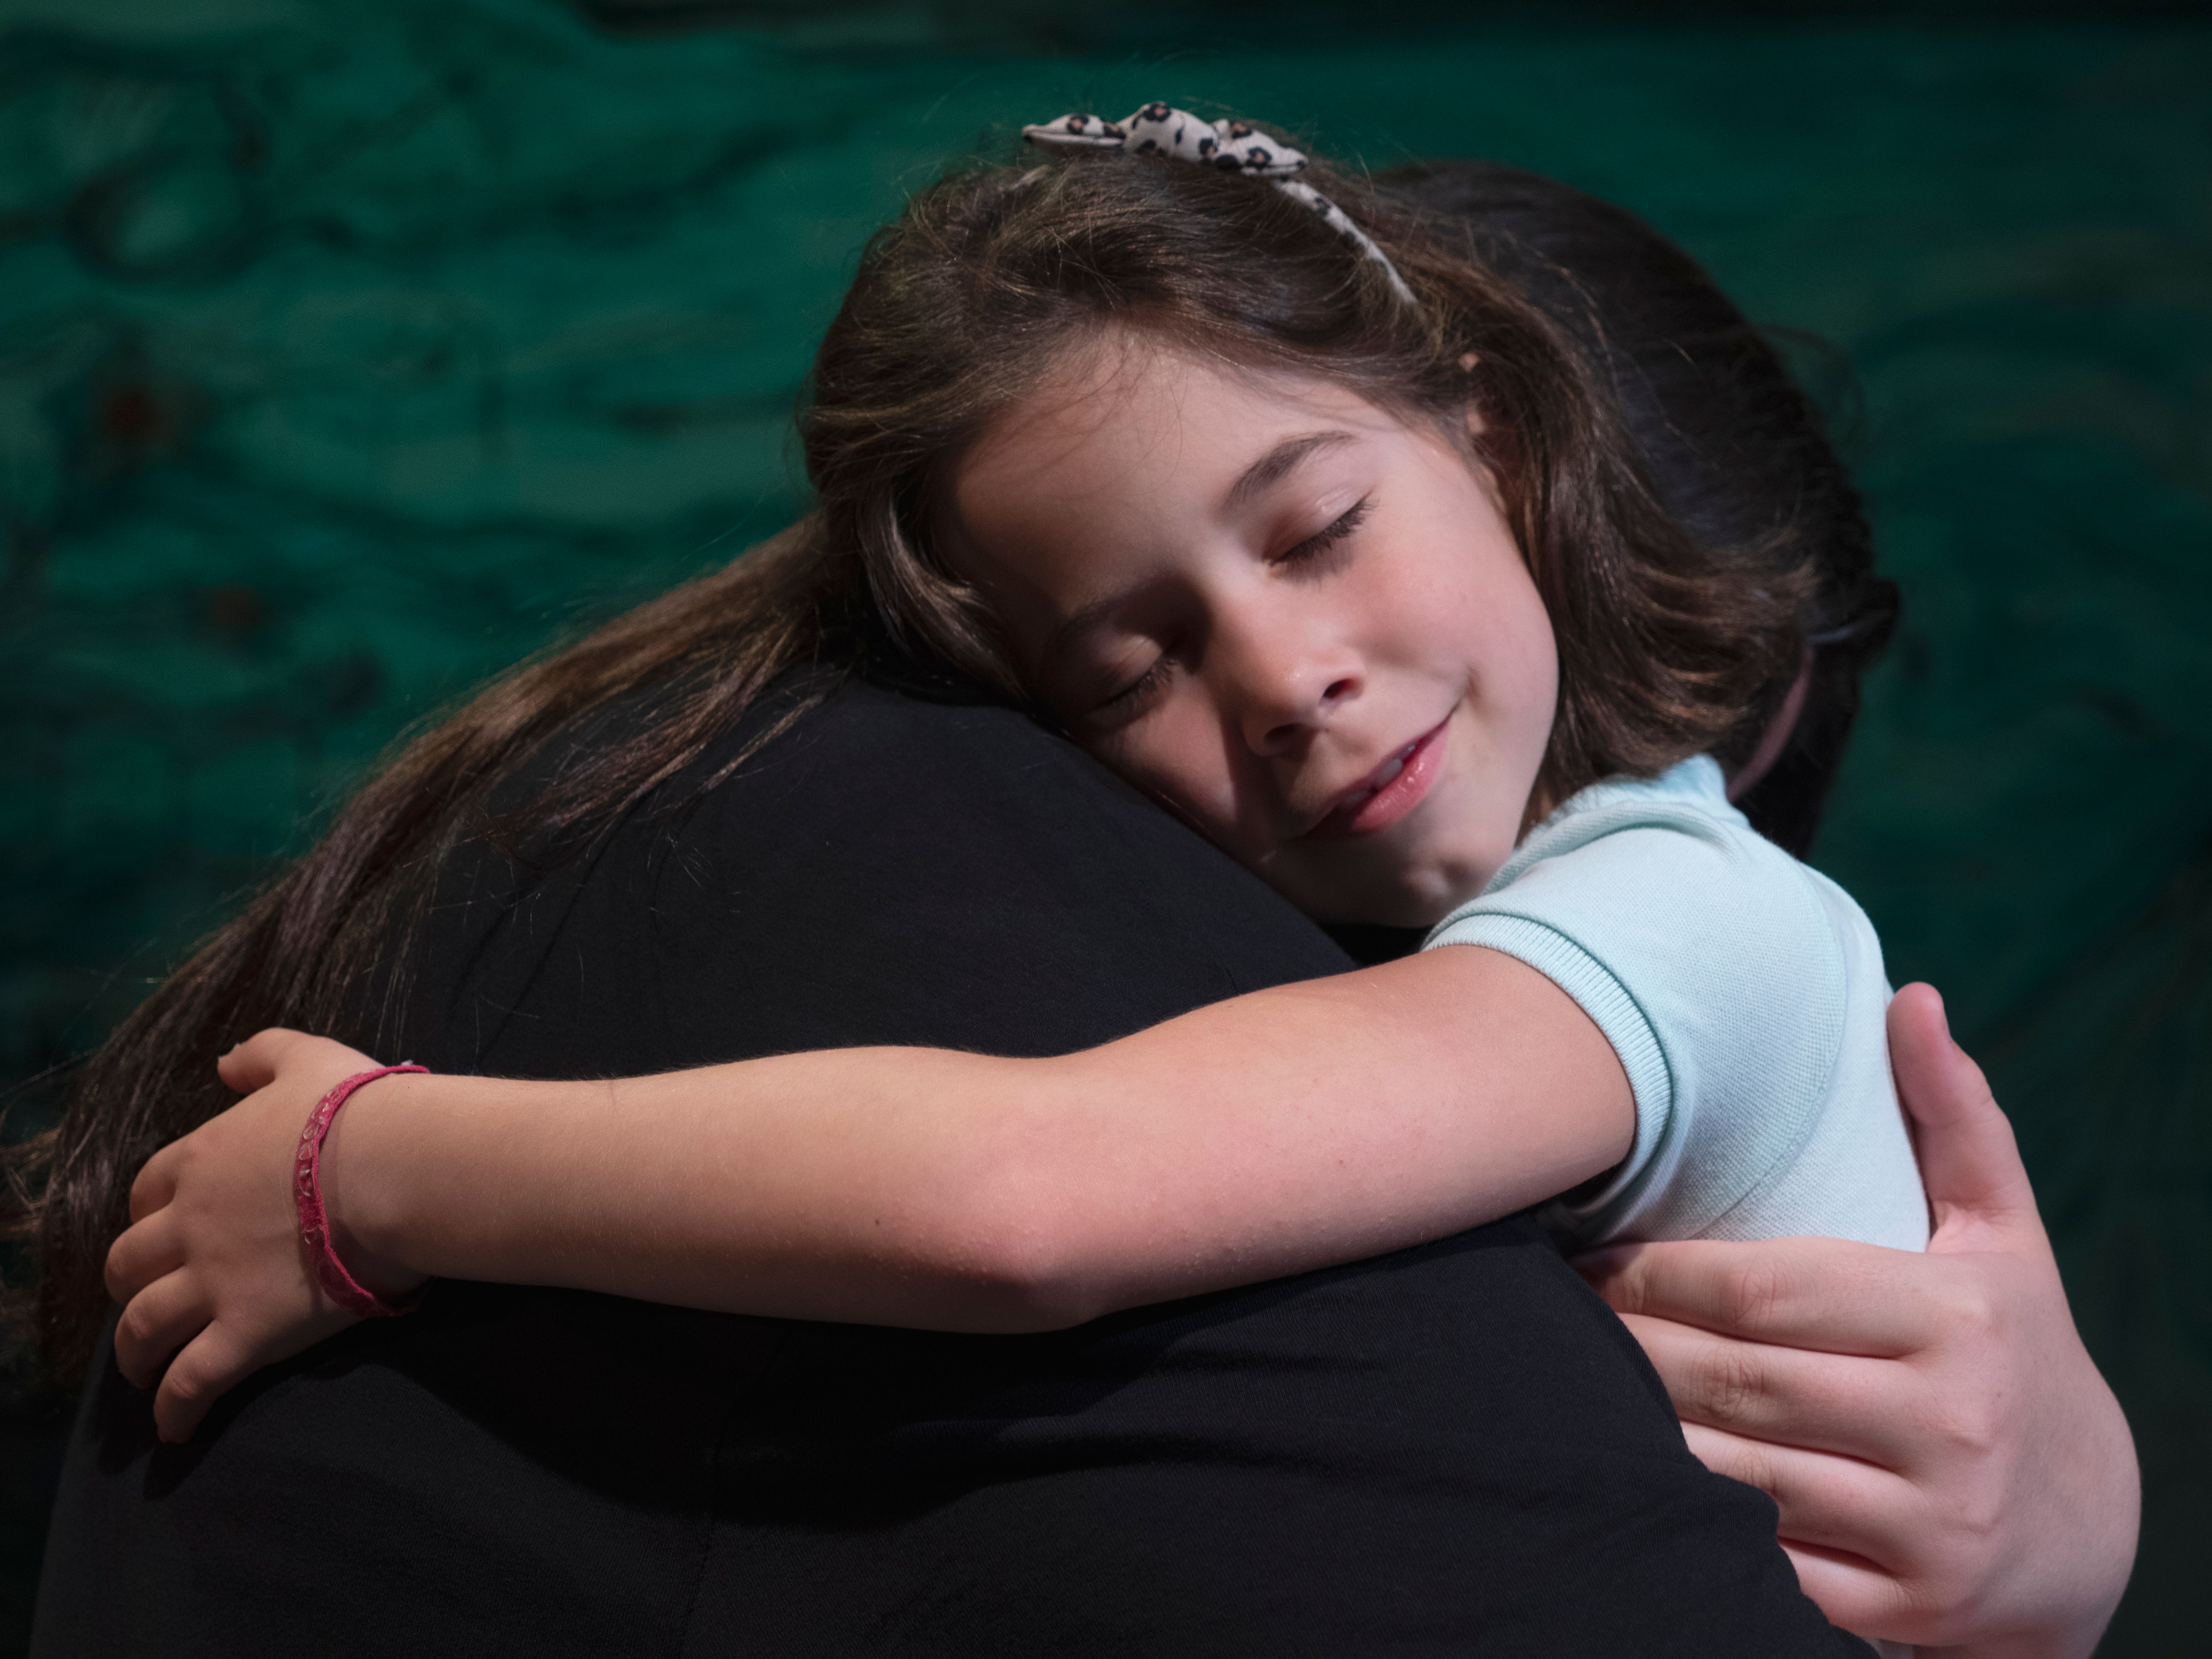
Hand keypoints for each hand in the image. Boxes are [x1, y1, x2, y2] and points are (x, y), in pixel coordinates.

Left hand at [102, 1029, 429, 1442]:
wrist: (396, 1170)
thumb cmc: (361, 1112)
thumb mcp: (308, 1059)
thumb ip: (261, 1055)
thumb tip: (225, 1064)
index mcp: (202, 1162)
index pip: (148, 1193)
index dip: (152, 1214)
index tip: (167, 1228)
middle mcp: (191, 1226)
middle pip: (127, 1265)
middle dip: (129, 1287)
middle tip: (149, 1301)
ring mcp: (214, 1283)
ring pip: (143, 1329)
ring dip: (135, 1355)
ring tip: (144, 1374)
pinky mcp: (246, 1333)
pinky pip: (190, 1382)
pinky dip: (175, 1409)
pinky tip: (177, 1427)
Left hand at [1577, 983, 2138, 1656]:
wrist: (2091, 1528)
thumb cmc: (2016, 1349)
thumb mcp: (2003, 1235)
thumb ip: (1954, 1116)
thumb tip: (1911, 997)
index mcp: (1957, 1320)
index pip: (1761, 1291)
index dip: (1654, 1273)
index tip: (1592, 1259)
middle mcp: (1949, 1425)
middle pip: (1729, 1380)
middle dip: (1625, 1347)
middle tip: (1557, 1317)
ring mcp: (1927, 1527)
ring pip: (1729, 1472)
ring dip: (1636, 1430)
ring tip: (1573, 1387)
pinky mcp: (1904, 1608)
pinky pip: (1761, 1560)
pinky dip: (1691, 1523)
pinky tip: (1636, 1479)